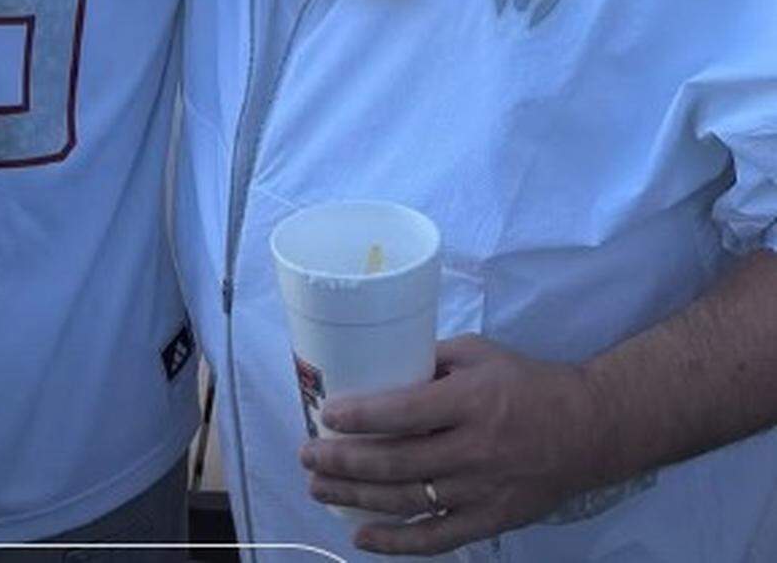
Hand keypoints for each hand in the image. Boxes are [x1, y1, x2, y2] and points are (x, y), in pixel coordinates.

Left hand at [299, 334, 598, 554]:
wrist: (587, 429)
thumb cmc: (526, 382)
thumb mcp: (479, 353)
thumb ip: (431, 360)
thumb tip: (379, 367)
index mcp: (471, 401)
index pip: (405, 412)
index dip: (362, 417)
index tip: (326, 415)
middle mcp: (474, 450)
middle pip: (396, 462)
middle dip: (344, 462)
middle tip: (308, 455)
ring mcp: (481, 492)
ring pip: (407, 501)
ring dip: (356, 497)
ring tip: (319, 487)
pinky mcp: (490, 521)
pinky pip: (436, 538)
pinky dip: (396, 542)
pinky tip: (362, 535)